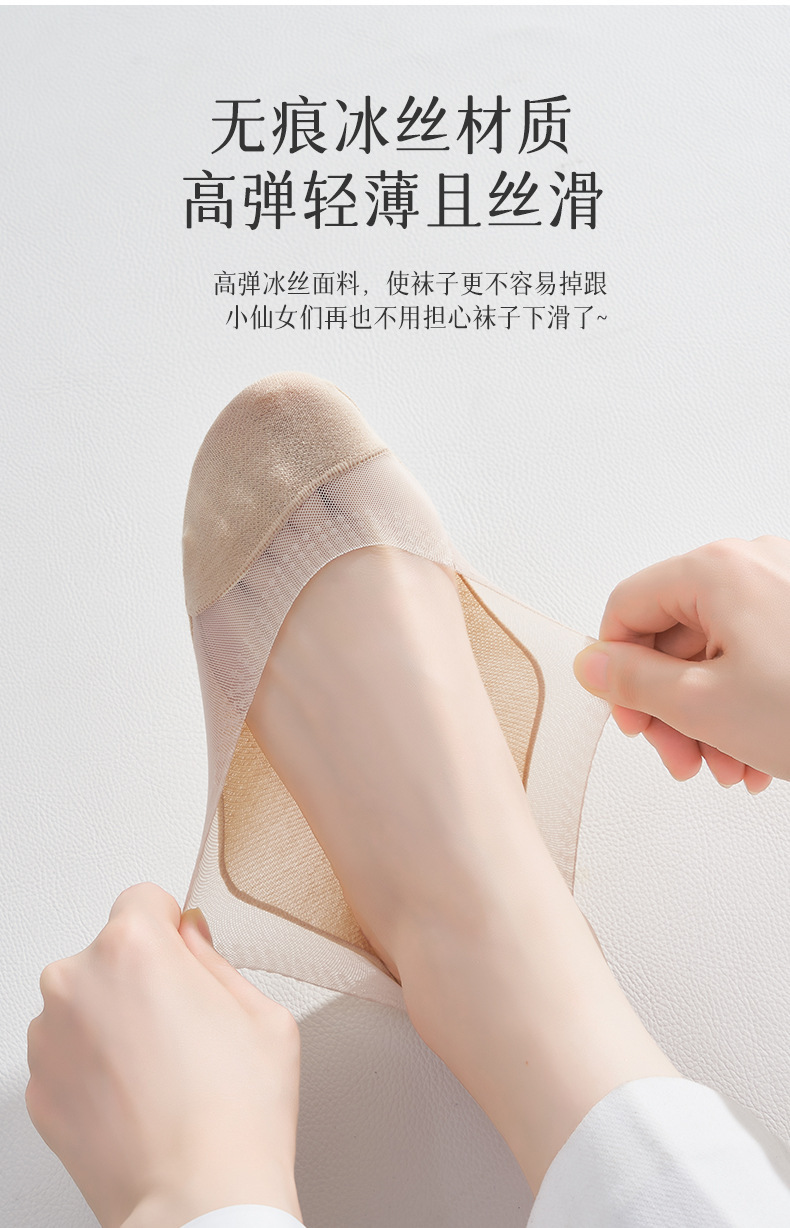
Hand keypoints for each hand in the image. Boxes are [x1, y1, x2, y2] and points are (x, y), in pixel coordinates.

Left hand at [26, 883, 301, 1227]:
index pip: (144, 899)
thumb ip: (213, 959)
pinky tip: (137, 1099)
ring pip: (86, 1002)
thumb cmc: (237, 1115)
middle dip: (143, 976)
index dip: (174, 927)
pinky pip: (68, 1054)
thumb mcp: (261, 1012)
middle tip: (185, 1026)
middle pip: (111, 952)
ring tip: (162, 1071)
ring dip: (113, 1020)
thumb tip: (189, 941)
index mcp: (133, 948)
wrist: (198, 1203)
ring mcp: (49, 1039)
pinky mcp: (38, 1090)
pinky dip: (94, 1067)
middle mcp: (76, 982)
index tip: (187, 956)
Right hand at [573, 536, 789, 791]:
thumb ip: (632, 682)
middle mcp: (752, 563)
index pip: (626, 608)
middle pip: (673, 634)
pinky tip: (755, 754)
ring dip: (708, 716)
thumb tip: (591, 665)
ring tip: (727, 768)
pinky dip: (746, 701)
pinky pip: (757, 651)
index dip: (615, 671)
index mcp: (715, 570)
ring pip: (716, 651)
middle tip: (680, 760)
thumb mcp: (704, 705)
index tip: (631, 719)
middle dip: (670, 707)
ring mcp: (789, 585)